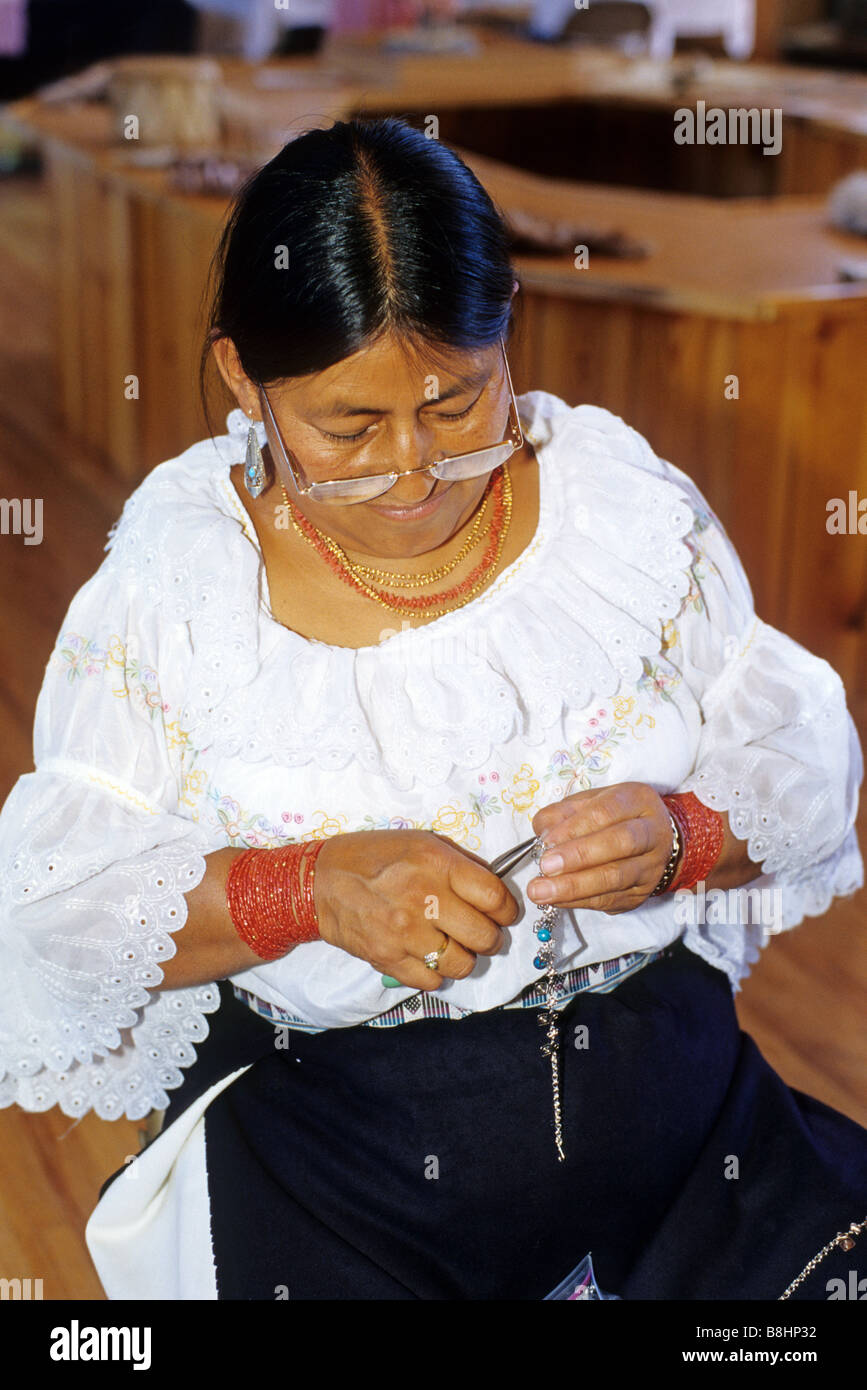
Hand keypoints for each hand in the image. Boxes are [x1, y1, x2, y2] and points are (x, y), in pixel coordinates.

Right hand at [313, 830, 518, 990]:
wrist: (322, 880)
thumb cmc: (376, 857)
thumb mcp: (422, 843)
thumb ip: (461, 866)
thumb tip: (496, 892)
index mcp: (437, 864)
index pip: (495, 898)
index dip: (507, 910)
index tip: (503, 913)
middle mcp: (424, 899)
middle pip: (485, 936)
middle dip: (489, 938)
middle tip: (479, 932)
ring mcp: (405, 933)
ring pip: (462, 964)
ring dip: (464, 958)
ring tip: (452, 945)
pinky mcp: (387, 958)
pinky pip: (432, 981)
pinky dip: (435, 973)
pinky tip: (427, 956)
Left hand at [528, 783, 674, 913]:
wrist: (652, 842)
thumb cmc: (614, 817)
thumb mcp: (590, 802)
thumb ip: (564, 812)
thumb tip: (542, 832)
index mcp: (637, 801)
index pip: (606, 812)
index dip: (575, 827)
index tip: (547, 841)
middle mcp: (652, 833)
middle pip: (619, 844)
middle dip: (578, 857)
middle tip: (545, 867)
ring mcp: (650, 866)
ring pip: (615, 878)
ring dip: (575, 887)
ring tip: (542, 890)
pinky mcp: (642, 893)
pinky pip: (610, 900)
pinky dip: (579, 901)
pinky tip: (556, 900)